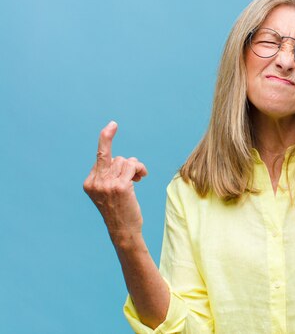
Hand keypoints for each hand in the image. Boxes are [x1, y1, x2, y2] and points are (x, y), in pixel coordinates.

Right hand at [83, 121, 147, 241]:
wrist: (123, 231)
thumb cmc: (120, 212)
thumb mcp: (108, 193)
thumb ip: (110, 176)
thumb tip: (125, 161)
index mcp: (89, 183)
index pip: (101, 157)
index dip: (107, 140)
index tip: (112, 125)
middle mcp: (95, 182)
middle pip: (113, 156)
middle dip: (123, 157)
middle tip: (131, 163)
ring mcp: (107, 184)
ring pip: (125, 161)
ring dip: (136, 168)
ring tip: (138, 180)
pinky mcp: (120, 186)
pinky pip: (133, 166)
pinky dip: (139, 169)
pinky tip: (141, 178)